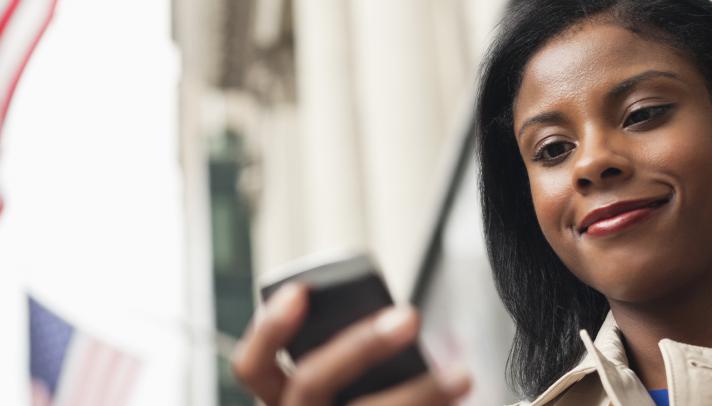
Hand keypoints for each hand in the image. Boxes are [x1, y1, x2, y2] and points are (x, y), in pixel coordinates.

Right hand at [231, 283, 471, 404]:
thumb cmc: (355, 397)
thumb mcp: (339, 380)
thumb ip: (354, 353)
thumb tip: (403, 321)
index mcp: (280, 398)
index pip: (251, 366)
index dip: (269, 328)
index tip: (300, 291)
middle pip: (311, 382)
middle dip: (361, 345)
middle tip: (409, 316)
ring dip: (419, 392)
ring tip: (461, 375)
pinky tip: (456, 398)